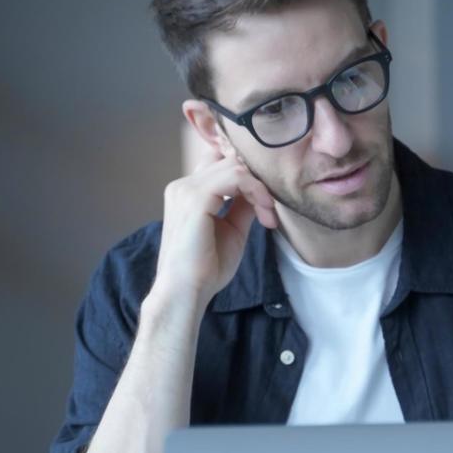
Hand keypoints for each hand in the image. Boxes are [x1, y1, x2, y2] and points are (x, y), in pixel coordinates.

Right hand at [149, 153, 278, 309]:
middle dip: (258, 182)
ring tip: (268, 215)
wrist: (186, 292)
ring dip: (260, 188)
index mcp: (187, 192)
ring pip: (235, 166)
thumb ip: (242, 205)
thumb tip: (259, 190)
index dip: (247, 174)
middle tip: (269, 211)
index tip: (265, 203)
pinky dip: (256, 191)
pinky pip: (236, 176)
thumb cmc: (206, 268)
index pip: (219, 161)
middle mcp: (183, 185)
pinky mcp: (196, 197)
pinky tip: (264, 213)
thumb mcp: (232, 229)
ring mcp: (186, 189)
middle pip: (230, 160)